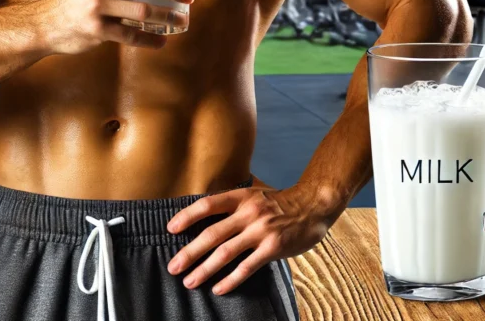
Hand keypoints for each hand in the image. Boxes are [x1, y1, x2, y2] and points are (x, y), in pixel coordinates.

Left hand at [165, 184, 333, 294]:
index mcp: (241, 197)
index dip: (187, 217)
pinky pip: (247, 267)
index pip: (208, 205)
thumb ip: (234, 205)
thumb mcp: (255, 195)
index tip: (170, 229)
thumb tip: (204, 219)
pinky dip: (230, 280)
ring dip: (205, 269)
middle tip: (173, 267)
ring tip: (190, 281)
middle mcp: (249, 213)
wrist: (313, 206)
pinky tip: (218, 288)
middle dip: (189, 252)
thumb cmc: (280, 203)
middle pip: (212, 233)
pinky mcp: (273, 248)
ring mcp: (261, 231)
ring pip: (226, 253)